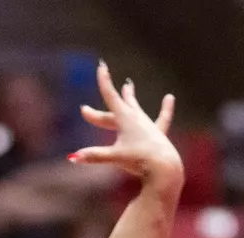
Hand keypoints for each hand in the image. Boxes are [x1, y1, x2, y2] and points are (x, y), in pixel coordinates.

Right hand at [71, 61, 181, 190]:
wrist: (164, 167)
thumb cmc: (139, 160)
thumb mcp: (115, 157)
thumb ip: (95, 156)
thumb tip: (73, 157)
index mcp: (124, 118)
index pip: (111, 95)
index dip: (104, 80)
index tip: (101, 65)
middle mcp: (136, 118)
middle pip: (114, 110)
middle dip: (98, 114)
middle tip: (85, 111)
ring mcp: (147, 125)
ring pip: (136, 108)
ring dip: (130, 97)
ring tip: (129, 86)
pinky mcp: (158, 134)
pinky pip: (162, 118)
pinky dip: (166, 109)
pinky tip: (170, 98)